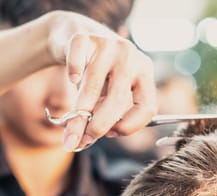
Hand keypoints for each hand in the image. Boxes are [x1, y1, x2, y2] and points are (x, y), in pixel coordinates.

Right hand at [46, 11, 156, 150]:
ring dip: (79, 113)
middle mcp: (131, 58)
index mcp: (145, 73)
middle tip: (82, 141)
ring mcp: (109, 45)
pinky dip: (72, 74)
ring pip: (94, 86)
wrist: (76, 34)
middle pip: (118, 100)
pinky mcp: (85, 38)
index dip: (129, 127)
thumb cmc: (97, 73)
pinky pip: (77, 62)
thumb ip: (108, 114)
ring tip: (69, 130)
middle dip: (98, 126)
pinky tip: (72, 81)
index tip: (110, 135)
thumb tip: (85, 142)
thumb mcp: (112, 91)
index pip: (147, 107)